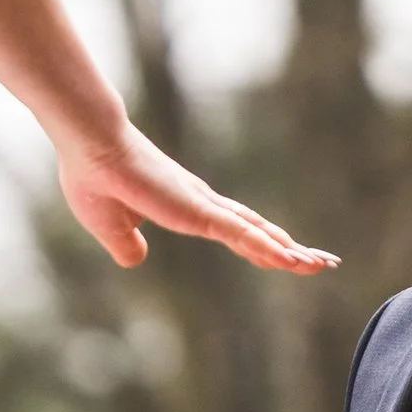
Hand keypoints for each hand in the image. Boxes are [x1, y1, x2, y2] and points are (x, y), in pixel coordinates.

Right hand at [58, 117, 334, 276]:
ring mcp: (203, 206)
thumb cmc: (92, 176)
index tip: (284, 255)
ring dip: (290, 251)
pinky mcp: (199, 209)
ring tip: (322, 264)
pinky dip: (267, 247)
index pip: (232, 229)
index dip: (259, 244)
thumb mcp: (107, 225)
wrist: (90, 147)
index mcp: (183, 207)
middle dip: (288, 248)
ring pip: (257, 233)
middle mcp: (202, 204)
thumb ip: (125, 243)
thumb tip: (137, 258)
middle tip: (320, 260)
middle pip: (255, 230)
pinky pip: (241, 232)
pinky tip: (291, 259)